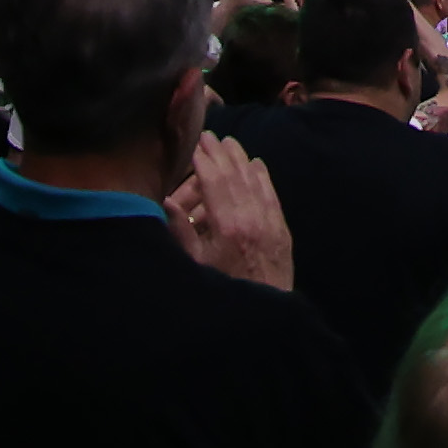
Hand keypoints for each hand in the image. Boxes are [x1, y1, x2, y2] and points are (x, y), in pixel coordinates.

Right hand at [168, 128, 295, 290]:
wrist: (263, 312)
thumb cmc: (222, 288)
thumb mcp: (195, 264)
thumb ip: (180, 231)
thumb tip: (165, 200)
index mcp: (227, 226)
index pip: (215, 183)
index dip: (205, 161)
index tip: (196, 144)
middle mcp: (251, 219)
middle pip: (235, 177)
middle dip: (222, 153)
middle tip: (210, 135)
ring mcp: (269, 223)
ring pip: (255, 182)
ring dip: (242, 159)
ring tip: (230, 142)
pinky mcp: (282, 231)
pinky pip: (272, 195)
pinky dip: (264, 177)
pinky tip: (257, 163)